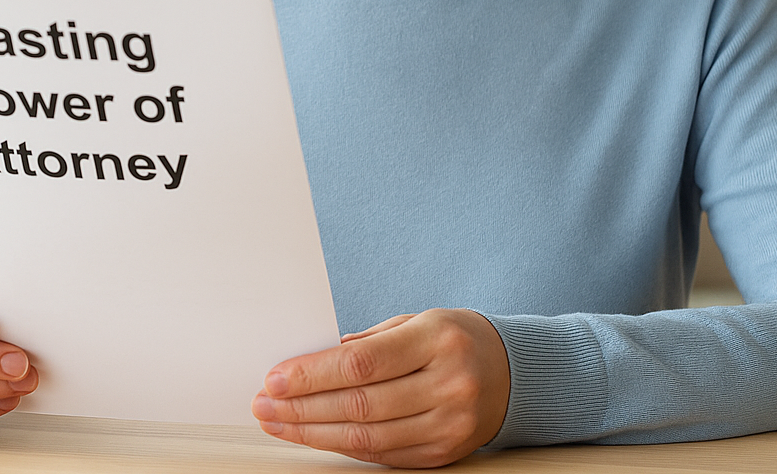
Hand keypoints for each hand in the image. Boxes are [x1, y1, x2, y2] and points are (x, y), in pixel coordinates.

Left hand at [251, 308, 509, 467]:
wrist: (512, 373)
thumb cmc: (452, 339)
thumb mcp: (415, 322)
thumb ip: (366, 343)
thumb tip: (307, 364)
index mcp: (438, 340)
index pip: (363, 363)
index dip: (313, 375)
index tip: (275, 378)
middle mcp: (449, 384)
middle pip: (360, 405)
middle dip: (302, 407)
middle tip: (264, 404)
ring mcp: (450, 424)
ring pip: (367, 438)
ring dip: (313, 432)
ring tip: (278, 423)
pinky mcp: (444, 453)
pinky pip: (382, 455)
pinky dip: (342, 446)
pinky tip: (315, 435)